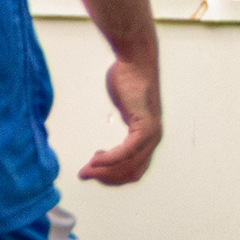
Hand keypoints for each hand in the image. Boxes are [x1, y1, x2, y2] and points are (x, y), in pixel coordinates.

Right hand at [81, 53, 163, 185]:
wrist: (136, 62)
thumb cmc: (129, 82)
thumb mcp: (125, 111)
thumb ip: (123, 128)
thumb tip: (112, 141)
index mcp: (150, 138)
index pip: (134, 170)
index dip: (112, 176)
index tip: (94, 172)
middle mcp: (154, 139)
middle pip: (131, 173)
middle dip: (106, 178)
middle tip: (85, 174)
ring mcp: (152, 134)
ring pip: (128, 166)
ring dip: (105, 172)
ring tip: (87, 170)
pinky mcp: (145, 127)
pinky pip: (126, 152)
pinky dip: (110, 160)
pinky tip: (96, 161)